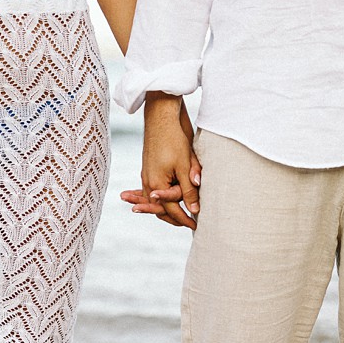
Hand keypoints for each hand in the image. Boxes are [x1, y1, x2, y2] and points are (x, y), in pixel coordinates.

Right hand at [135, 93, 199, 229]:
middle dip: (174, 218)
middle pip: (161, 209)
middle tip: (189, 224)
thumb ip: (189, 189)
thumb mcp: (185, 166)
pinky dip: (159, 198)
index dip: (184, 219)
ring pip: (157, 200)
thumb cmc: (174, 139)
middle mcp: (149, 182)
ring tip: (179, 218)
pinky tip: (161, 201)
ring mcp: (147, 175)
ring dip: (166, 209)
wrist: (162, 116)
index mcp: (156, 184)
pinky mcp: (150, 168)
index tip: (196, 226)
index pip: (171, 210)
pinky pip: (154, 190)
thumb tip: (195, 210)